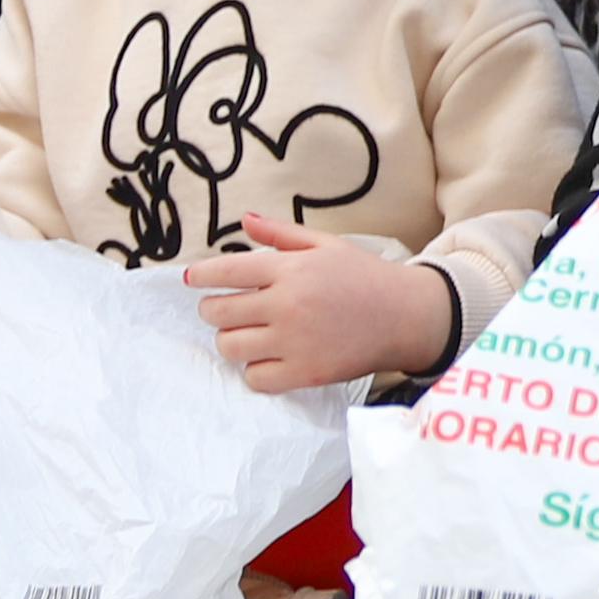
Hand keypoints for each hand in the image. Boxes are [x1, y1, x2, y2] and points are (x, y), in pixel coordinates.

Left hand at [184, 216, 457, 393]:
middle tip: (223, 310)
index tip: (192, 279)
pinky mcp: (304, 373)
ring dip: (232, 340)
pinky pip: (255, 378)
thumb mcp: (326, 245)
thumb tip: (244, 220)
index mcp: (290, 269)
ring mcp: (294, 342)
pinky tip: (267, 359)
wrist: (406, 316)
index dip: (202, 275)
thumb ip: (281, 234)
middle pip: (219, 312)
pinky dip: (255, 370)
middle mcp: (287, 305)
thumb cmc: (364, 277)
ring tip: (246, 334)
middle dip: (214, 310)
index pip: (226, 271)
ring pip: (231, 347)